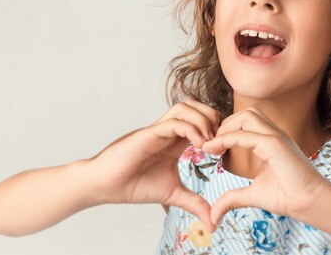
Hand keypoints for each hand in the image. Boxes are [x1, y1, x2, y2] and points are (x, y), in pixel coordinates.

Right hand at [87, 100, 219, 230]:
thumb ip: (194, 203)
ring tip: (208, 143)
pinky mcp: (149, 134)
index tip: (224, 149)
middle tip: (219, 141)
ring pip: (185, 108)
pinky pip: (173, 122)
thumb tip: (212, 223)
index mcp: (175, 140)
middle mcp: (168, 131)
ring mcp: (158, 130)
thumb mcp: (173, 194)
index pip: (202, 121)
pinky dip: (190, 128)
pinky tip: (198, 145)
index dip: (218, 129)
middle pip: (196, 106)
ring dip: (203, 120)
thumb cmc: (134, 185)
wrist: (105, 185)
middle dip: (213, 118)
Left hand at [201, 107, 329, 226]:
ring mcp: (276, 137)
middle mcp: (275, 135)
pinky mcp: (275, 144)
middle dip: (225, 124)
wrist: (311, 203)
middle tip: (211, 144)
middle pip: (246, 113)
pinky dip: (226, 139)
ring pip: (247, 116)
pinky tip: (215, 150)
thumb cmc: (287, 198)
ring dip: (226, 127)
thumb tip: (213, 215)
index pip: (247, 122)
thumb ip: (232, 199)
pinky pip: (245, 135)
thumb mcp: (252, 195)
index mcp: (272, 142)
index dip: (227, 130)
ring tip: (212, 145)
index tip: (211, 148)